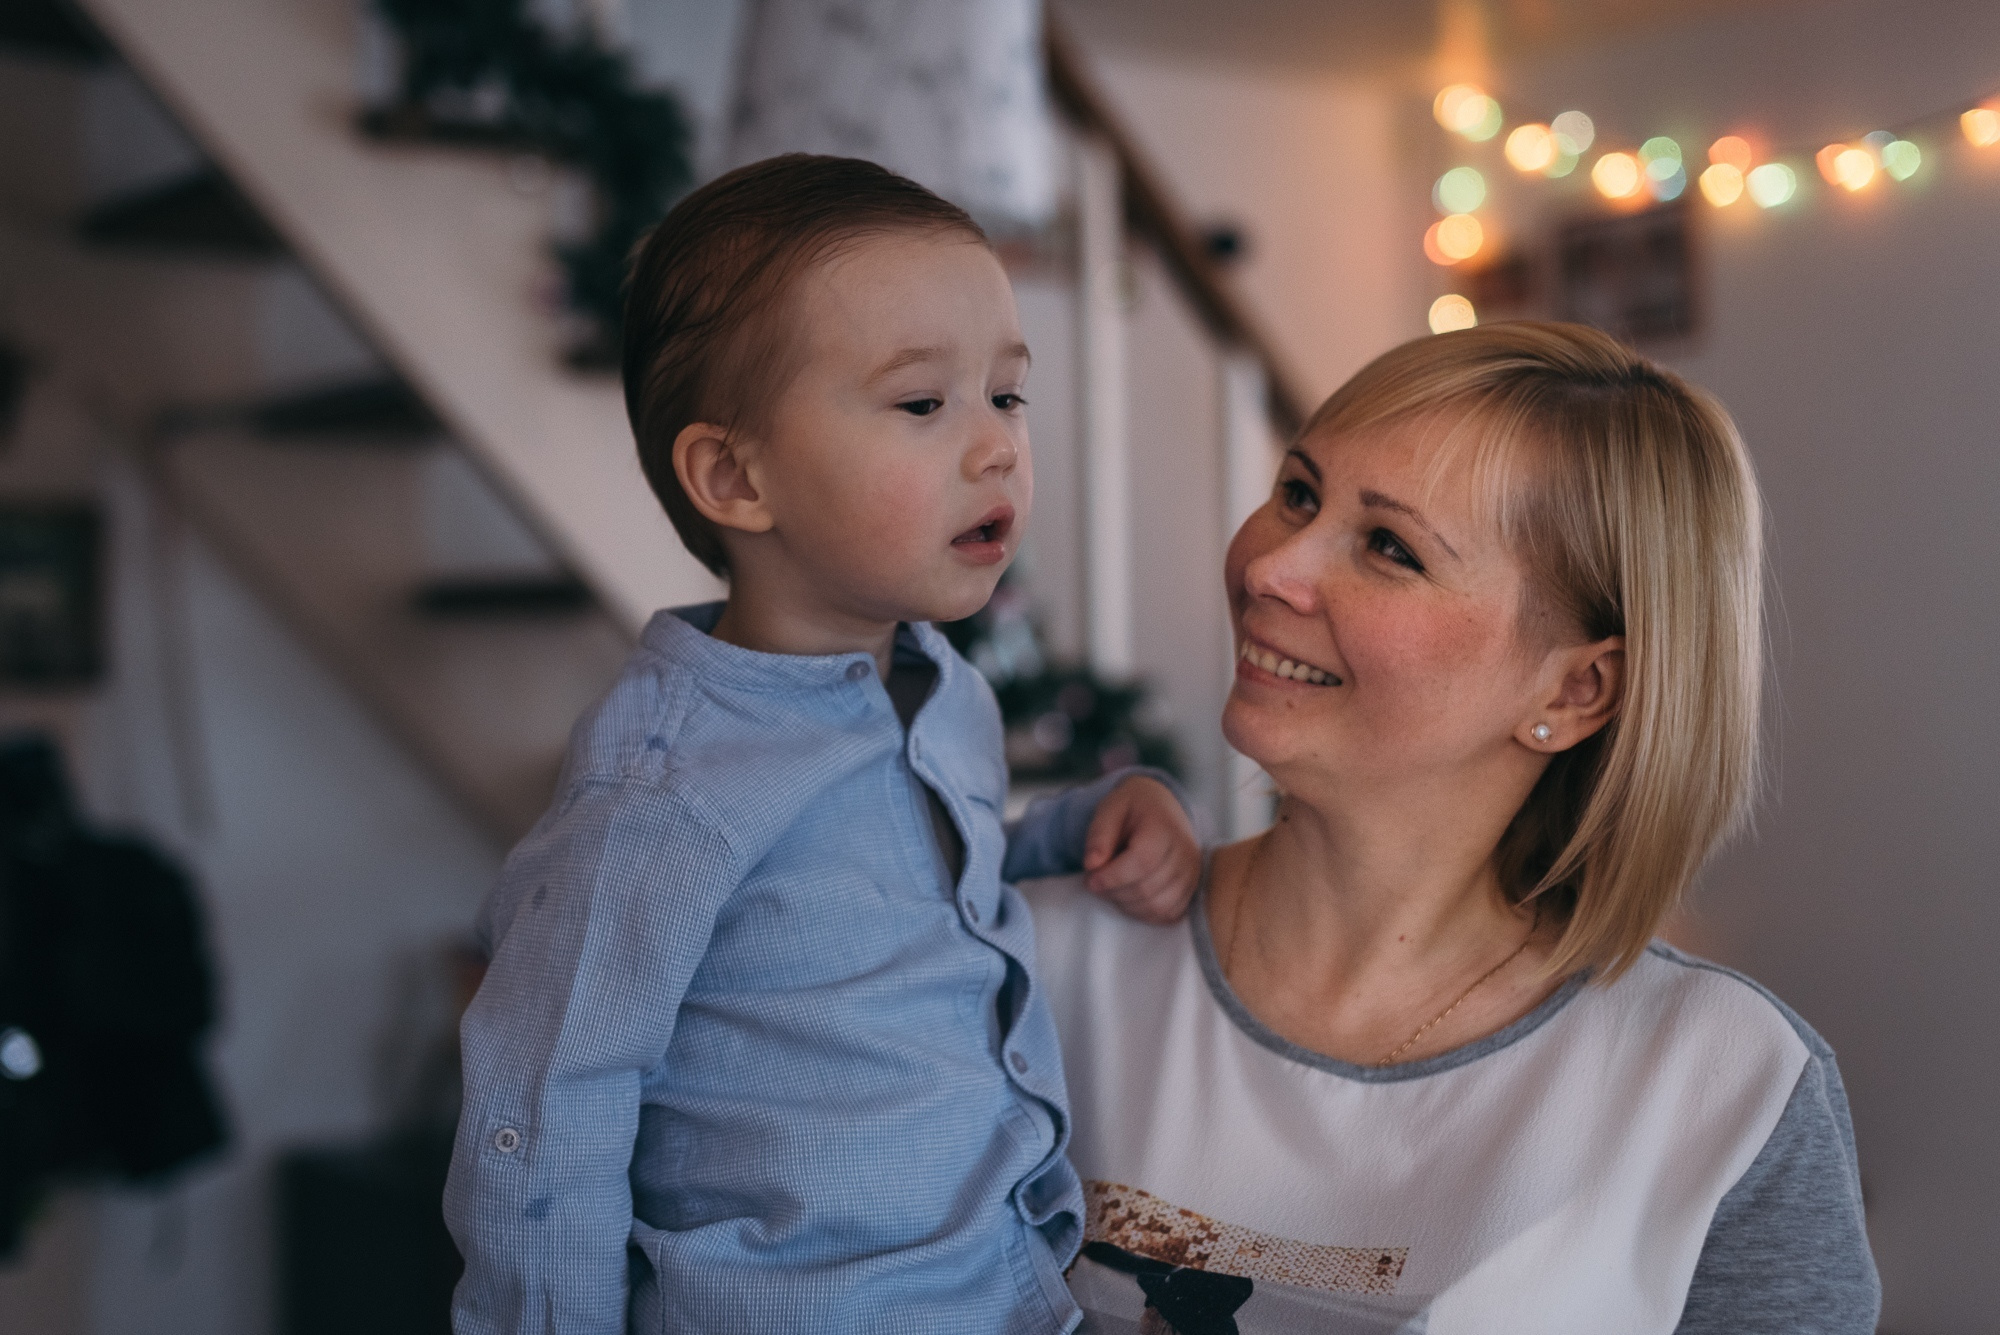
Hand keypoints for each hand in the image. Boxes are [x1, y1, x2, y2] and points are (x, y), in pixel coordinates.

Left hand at [1082, 776, 1201, 924]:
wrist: (1161, 808)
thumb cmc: (1132, 809)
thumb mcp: (1110, 809)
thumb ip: (1098, 835)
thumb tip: (1092, 865)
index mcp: (1165, 827)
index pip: (1142, 862)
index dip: (1112, 877)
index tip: (1090, 879)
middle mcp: (1185, 852)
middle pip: (1147, 888)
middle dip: (1114, 892)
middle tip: (1096, 882)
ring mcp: (1192, 873)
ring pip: (1157, 906)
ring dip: (1126, 905)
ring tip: (1112, 888)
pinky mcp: (1192, 889)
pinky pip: (1168, 915)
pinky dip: (1144, 913)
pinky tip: (1129, 897)